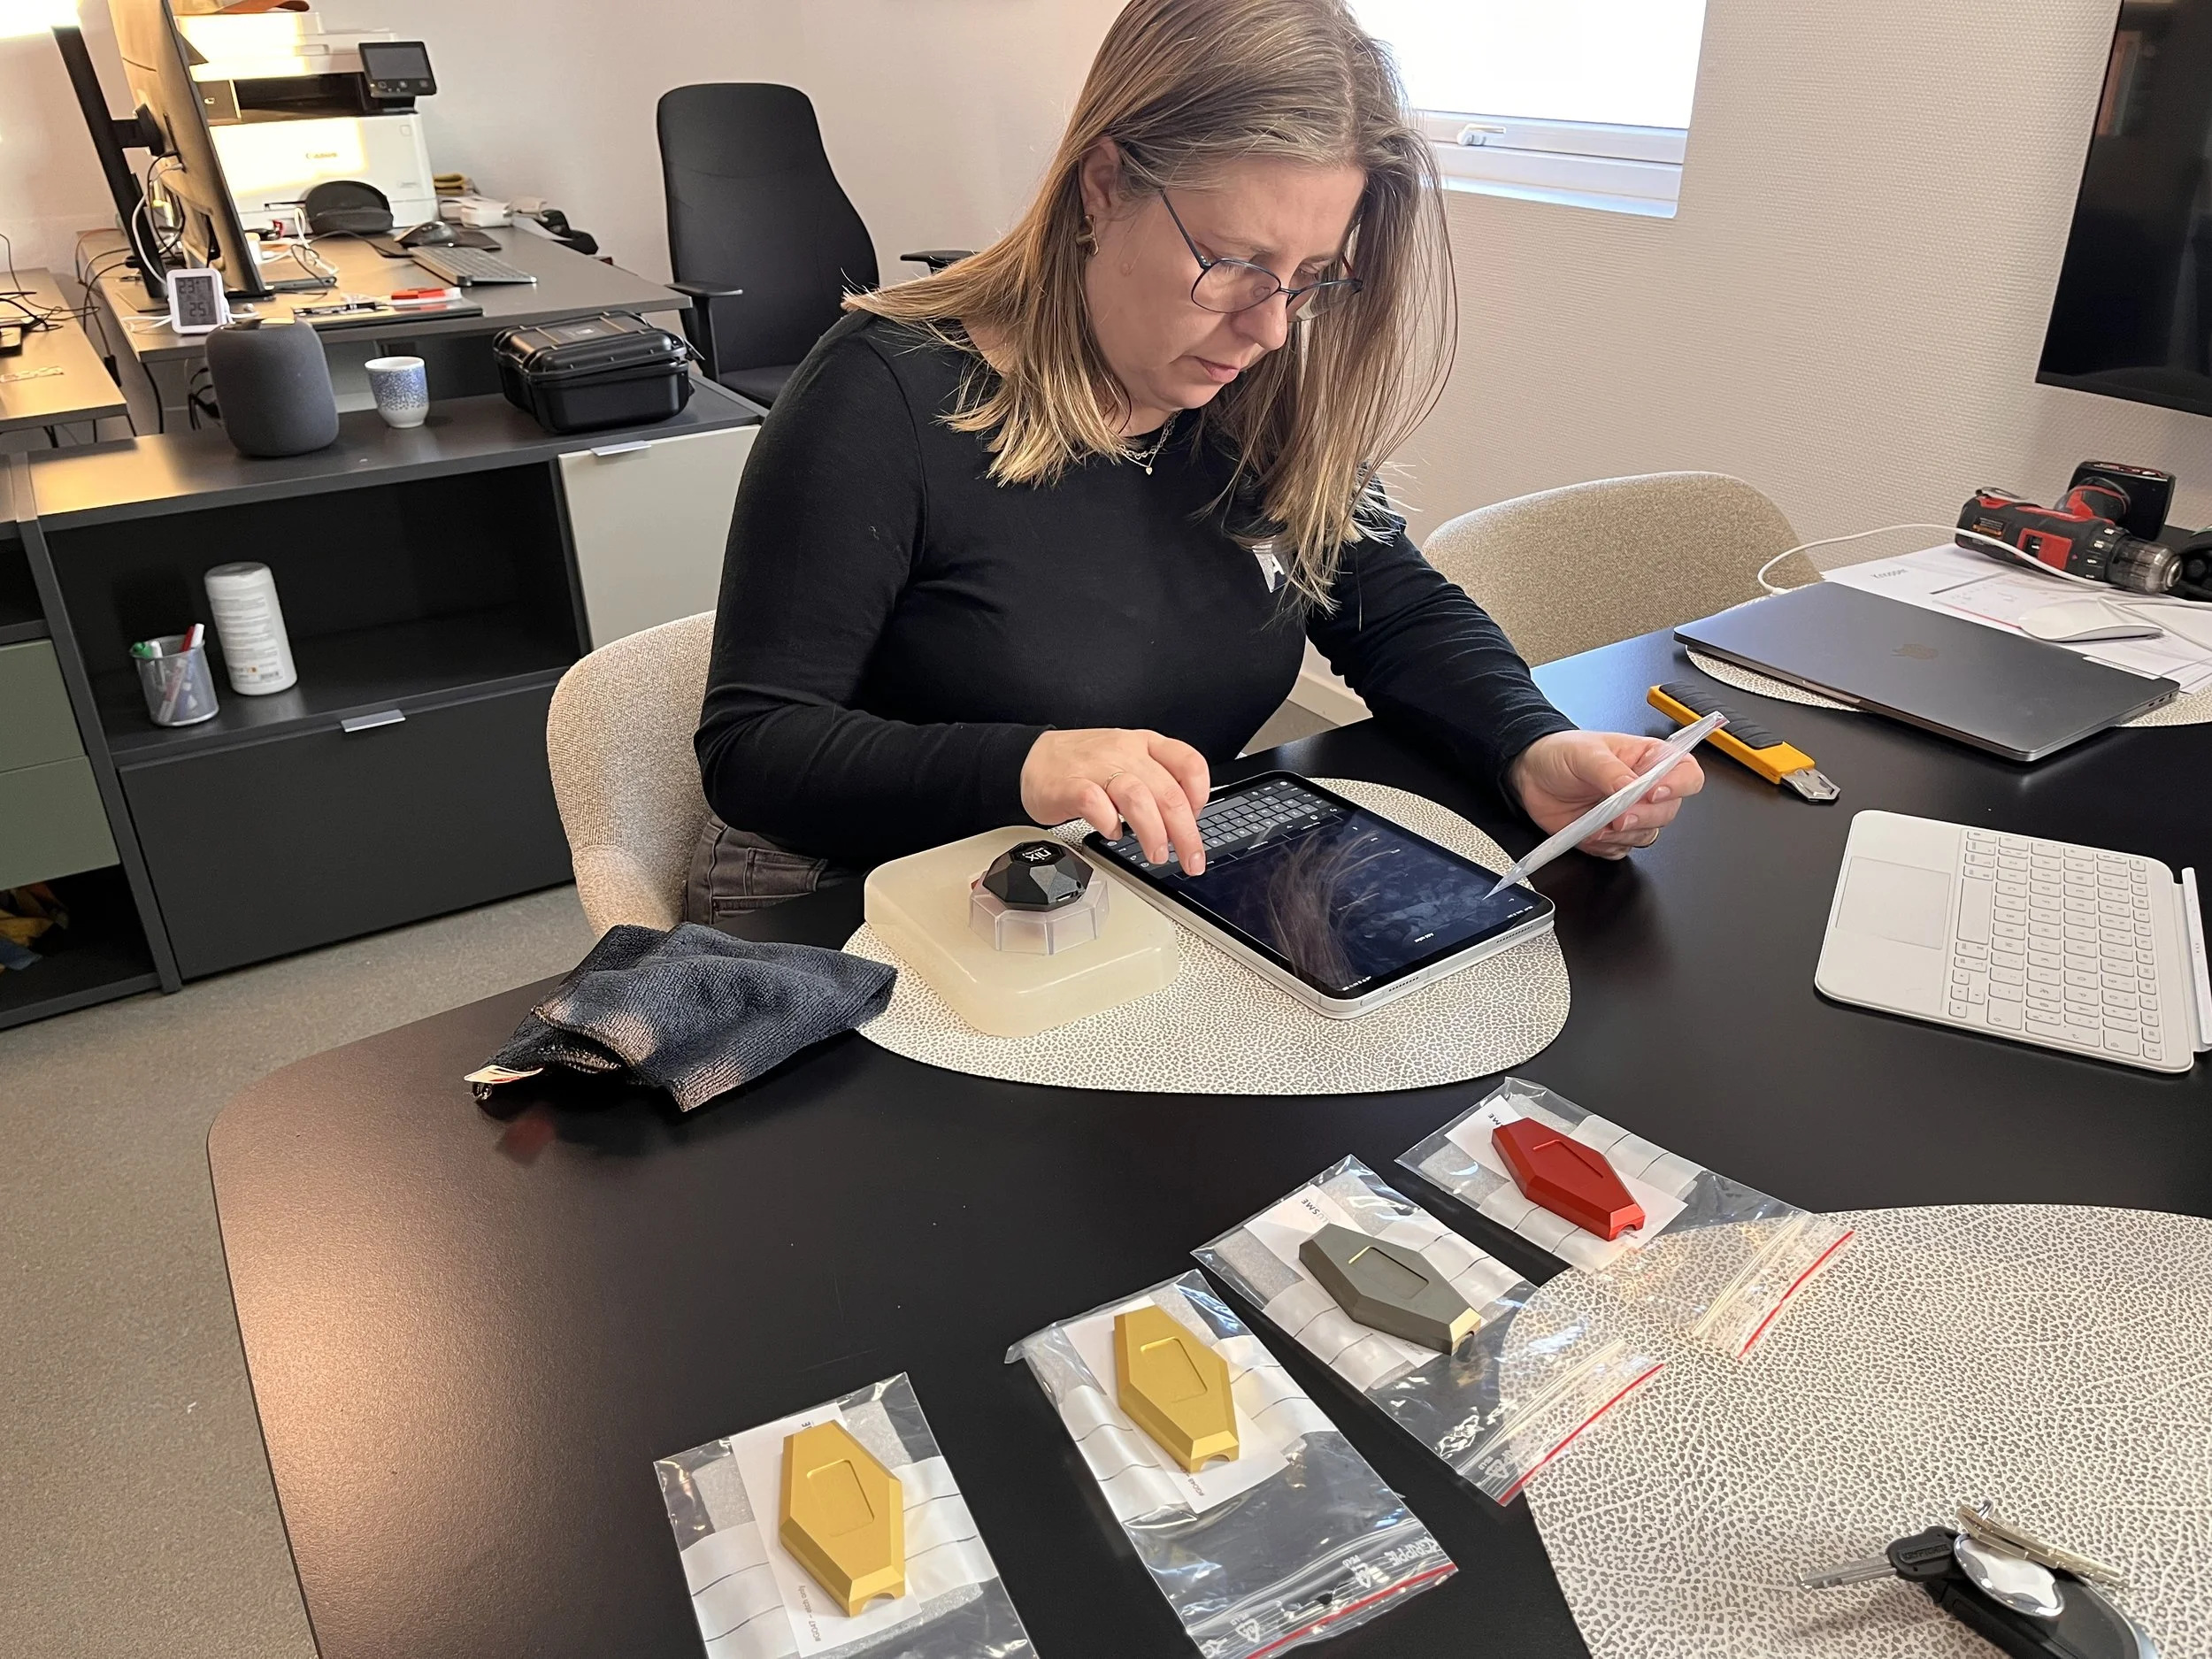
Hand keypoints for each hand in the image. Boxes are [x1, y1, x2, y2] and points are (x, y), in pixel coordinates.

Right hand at [1021, 728, 1212, 871]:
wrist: (1033, 757)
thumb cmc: (1085, 765)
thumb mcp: (1130, 761)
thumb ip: (1157, 785)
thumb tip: (1185, 823)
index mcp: (1145, 745)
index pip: (1188, 763)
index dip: (1200, 795)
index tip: (1197, 820)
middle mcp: (1125, 753)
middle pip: (1167, 792)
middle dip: (1186, 833)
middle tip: (1191, 860)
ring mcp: (1097, 767)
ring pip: (1137, 798)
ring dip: (1153, 832)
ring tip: (1157, 854)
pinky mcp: (1071, 786)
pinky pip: (1095, 804)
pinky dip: (1109, 824)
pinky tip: (1112, 834)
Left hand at [1508, 730, 1705, 859]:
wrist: (1531, 775)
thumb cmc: (1561, 754)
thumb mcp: (1586, 754)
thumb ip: (1611, 771)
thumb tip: (1632, 788)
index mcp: (1649, 760)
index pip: (1686, 774)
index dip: (1677, 786)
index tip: (1652, 792)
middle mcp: (1646, 789)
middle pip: (1669, 811)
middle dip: (1642, 817)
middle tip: (1616, 815)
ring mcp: (1630, 814)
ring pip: (1647, 835)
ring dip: (1621, 834)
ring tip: (1595, 823)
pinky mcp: (1612, 834)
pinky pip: (1622, 849)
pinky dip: (1606, 846)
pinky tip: (1589, 833)